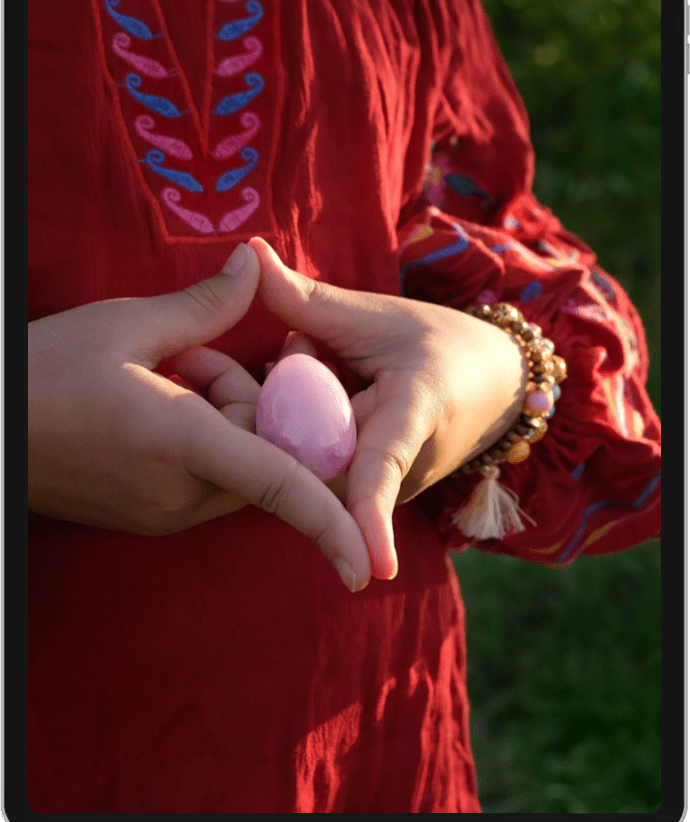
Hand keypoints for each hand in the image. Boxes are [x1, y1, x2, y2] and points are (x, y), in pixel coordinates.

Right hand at [28, 244, 370, 591]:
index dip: (329, 526)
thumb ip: (205, 306)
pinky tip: (154, 407)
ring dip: (222, 419)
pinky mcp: (151, 516)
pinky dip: (204, 441)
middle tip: (187, 362)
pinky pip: (209, 479)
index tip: (365, 570)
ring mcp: (163, 513)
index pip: (277, 486)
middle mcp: (179, 494)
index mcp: (180, 446)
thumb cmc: (44, 373)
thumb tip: (258, 264)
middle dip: (249, 402)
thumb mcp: (125, 326)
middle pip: (265, 454)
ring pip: (239, 466)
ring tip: (162, 381)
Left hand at [247, 237, 528, 580]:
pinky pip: (317, 460)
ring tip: (315, 354)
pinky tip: (320, 379)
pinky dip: (305, 420)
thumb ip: (309, 298)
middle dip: (275, 398)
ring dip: (294, 403)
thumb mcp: (377, 315)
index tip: (371, 567)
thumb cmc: (438, 344)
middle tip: (269, 348)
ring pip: (309, 454)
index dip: (371, 515)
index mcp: (413, 419)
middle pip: (310, 451)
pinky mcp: (369, 491)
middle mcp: (399, 467)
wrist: (490, 383)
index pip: (382, 467)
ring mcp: (386, 486)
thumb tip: (248, 254)